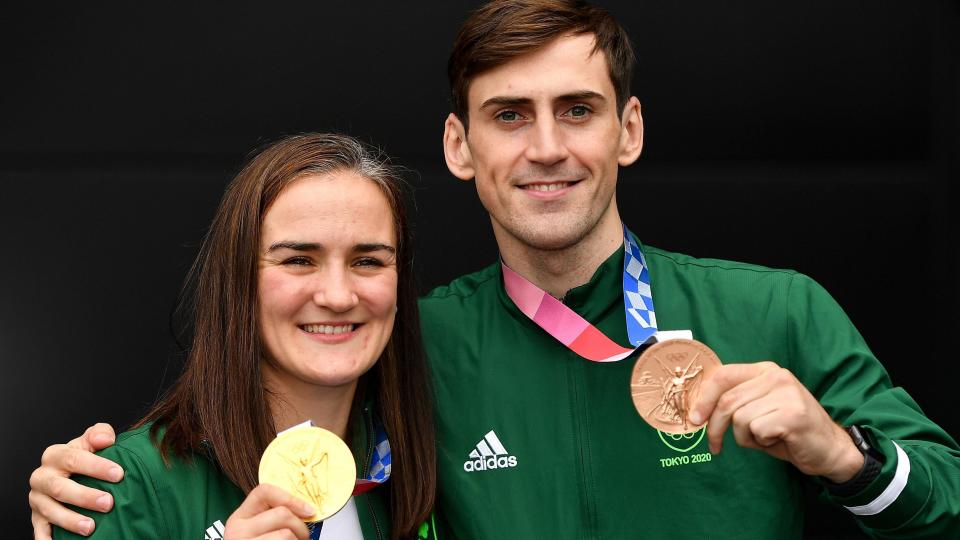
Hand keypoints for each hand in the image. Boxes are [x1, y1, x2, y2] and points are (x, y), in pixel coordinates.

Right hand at [29, 423, 122, 538]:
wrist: (67, 475)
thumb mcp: (91, 443)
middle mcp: (42, 477)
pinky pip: (40, 531)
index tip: (118, 474)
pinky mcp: (37, 518)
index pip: (74, 458)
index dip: (96, 466)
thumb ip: (99, 434)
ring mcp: (37, 499)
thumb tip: (106, 439)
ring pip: (50, 510)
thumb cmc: (85, 458)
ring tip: (91, 527)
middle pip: (59, 487)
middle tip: (109, 503)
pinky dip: (47, 539)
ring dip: (70, 520)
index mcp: (55, 455)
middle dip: (85, 496)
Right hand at [224, 483, 312, 539]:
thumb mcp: (258, 531)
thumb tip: (306, 509)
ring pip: (286, 534)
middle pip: (282, 514)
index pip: (264, 492)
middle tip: (303, 538)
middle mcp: (238, 532)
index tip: (308, 509)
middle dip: (301, 527)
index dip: (290, 498)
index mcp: (239, 518)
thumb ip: (272, 518)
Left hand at [690, 362, 863, 481]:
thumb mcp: (758, 410)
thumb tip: (696, 410)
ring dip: (746, 438)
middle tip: (714, 446)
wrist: (829, 450)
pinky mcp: (793, 414)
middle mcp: (776, 376)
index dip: (703, 398)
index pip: (723, 375)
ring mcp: (787, 393)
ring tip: (765, 438)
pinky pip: (757, 430)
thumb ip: (734, 402)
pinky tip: (778, 440)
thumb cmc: (787, 432)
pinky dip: (761, 443)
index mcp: (765, 370)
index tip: (694, 419)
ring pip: (740, 418)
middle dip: (715, 428)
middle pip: (727, 401)